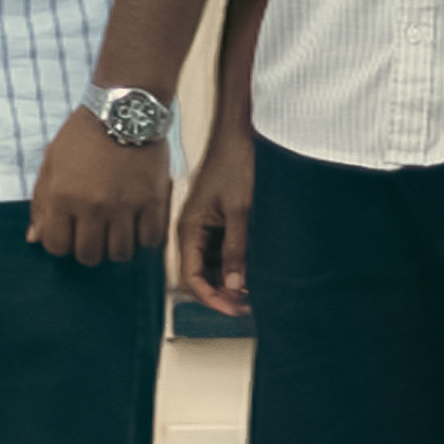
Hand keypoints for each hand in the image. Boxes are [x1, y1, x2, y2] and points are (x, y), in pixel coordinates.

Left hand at [28, 109, 171, 267]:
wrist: (123, 111)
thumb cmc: (82, 137)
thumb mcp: (51, 163)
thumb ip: (41, 203)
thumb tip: (34, 239)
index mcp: (61, 196)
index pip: (56, 247)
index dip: (62, 244)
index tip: (70, 234)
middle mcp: (92, 206)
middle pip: (89, 256)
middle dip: (89, 249)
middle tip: (94, 234)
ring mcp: (124, 206)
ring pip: (121, 254)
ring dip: (117, 247)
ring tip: (117, 230)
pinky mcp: (153, 202)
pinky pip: (150, 241)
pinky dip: (144, 237)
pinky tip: (138, 223)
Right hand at [173, 122, 256, 316]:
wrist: (241, 133)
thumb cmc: (236, 164)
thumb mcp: (240, 211)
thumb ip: (236, 250)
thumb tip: (234, 287)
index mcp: (188, 228)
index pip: (191, 278)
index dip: (211, 299)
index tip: (235, 310)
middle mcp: (192, 230)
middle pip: (199, 276)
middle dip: (221, 295)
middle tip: (249, 307)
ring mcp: (204, 226)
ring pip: (211, 266)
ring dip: (228, 282)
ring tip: (254, 293)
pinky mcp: (216, 220)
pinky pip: (220, 252)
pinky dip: (234, 266)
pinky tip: (252, 272)